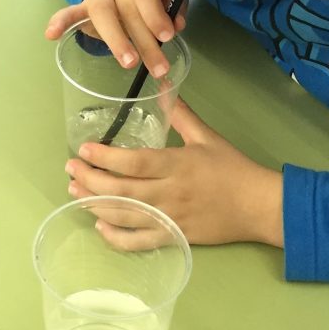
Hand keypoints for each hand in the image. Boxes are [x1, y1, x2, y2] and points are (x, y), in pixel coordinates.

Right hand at [44, 0, 186, 76]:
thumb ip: (173, 8)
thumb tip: (178, 25)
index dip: (156, 12)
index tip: (168, 35)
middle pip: (129, 8)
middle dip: (145, 40)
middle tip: (158, 67)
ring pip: (104, 13)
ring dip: (116, 39)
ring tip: (128, 62)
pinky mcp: (83, 6)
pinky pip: (70, 12)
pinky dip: (60, 21)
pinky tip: (51, 33)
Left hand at [65, 100, 283, 248]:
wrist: (257, 206)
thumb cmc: (233, 169)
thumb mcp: (207, 137)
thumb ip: (180, 115)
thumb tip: (162, 87)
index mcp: (177, 165)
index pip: (133, 163)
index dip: (105, 158)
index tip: (84, 151)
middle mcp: (169, 193)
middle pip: (120, 191)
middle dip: (89, 180)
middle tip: (70, 170)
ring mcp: (169, 218)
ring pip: (123, 216)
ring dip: (94, 206)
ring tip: (75, 193)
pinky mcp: (174, 237)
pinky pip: (138, 242)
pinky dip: (115, 237)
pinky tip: (100, 227)